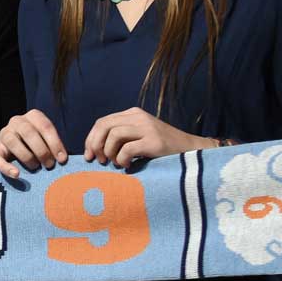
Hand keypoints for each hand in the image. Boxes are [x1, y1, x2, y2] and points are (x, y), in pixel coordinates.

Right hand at [0, 109, 66, 177]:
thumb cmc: (38, 146)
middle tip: (49, 165)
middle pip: (28, 132)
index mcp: (33, 117)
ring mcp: (4, 134)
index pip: (45, 126)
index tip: (62, 159)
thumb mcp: (48, 141)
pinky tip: (17, 175)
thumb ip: (54, 147)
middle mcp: (17, 121)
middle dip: (41, 150)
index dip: (55, 143)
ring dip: (27, 157)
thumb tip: (63, 159)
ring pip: (12, 141)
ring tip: (35, 167)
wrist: (16, 152)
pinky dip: (6, 167)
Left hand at [85, 107, 210, 168]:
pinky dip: (122, 160)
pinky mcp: (154, 141)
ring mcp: (147, 128)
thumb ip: (121, 137)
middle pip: (104, 126)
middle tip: (99, 161)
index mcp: (132, 114)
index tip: (89, 156)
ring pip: (114, 136)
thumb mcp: (140, 136)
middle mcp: (138, 117)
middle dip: (95, 145)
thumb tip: (94, 150)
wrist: (191, 151)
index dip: (91, 139)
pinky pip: (127, 149)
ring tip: (117, 163)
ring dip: (110, 153)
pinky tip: (127, 166)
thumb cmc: (162, 149)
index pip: (102, 122)